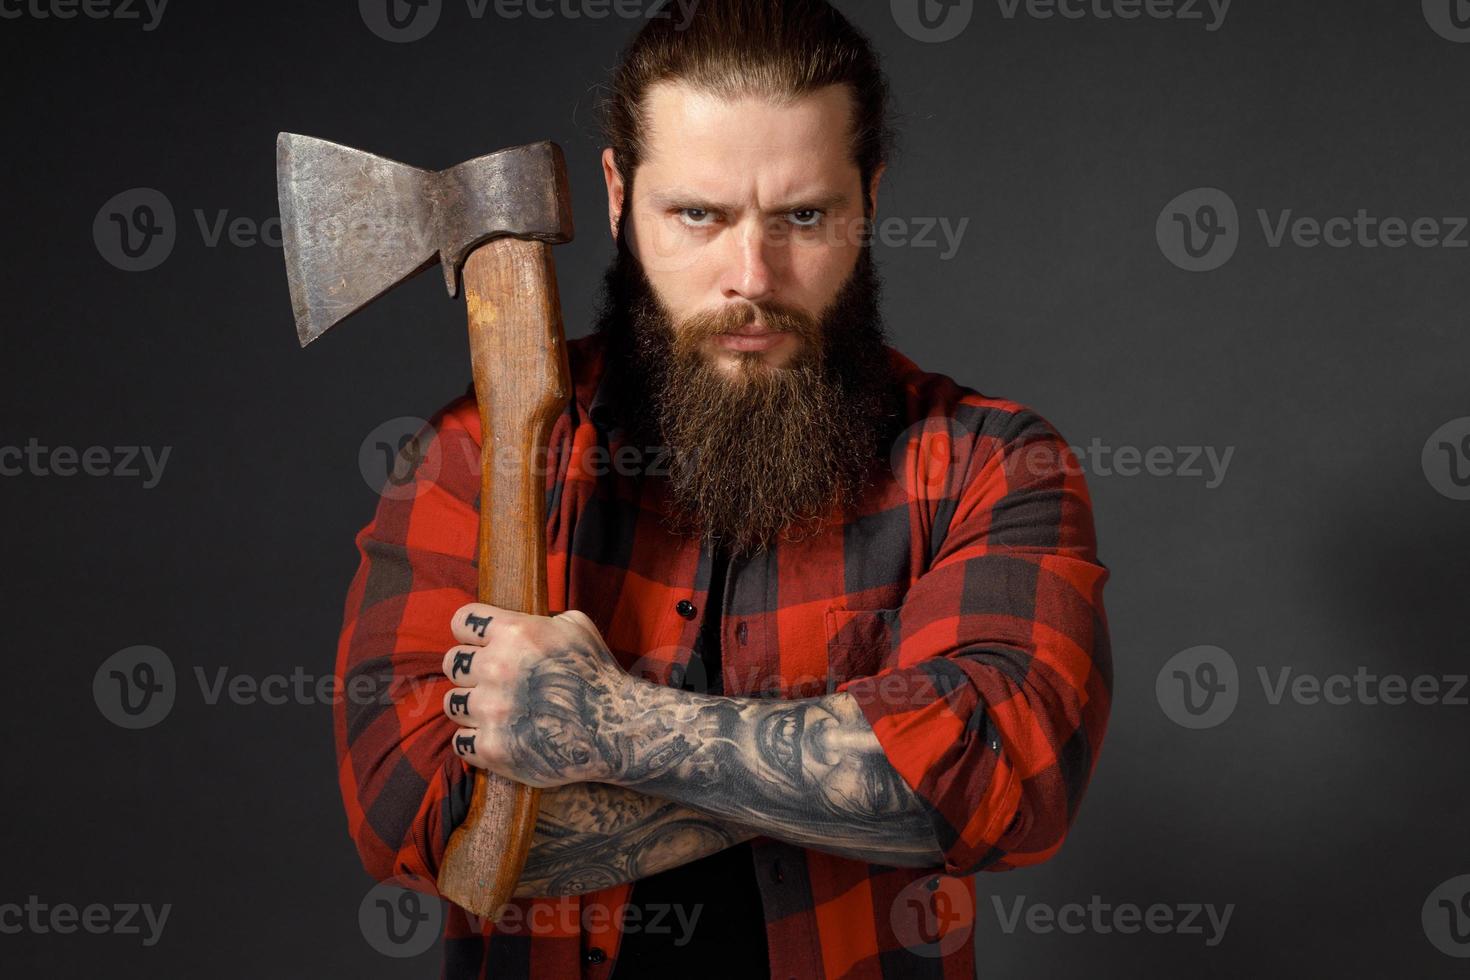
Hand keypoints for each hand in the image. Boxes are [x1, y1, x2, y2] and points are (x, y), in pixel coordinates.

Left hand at [440, 603, 630, 787]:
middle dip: (469, 670)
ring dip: (470, 706)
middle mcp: (498, 668)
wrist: (615, 731)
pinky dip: (475, 740)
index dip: (470, 632)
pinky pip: (460, 741)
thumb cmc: (598, 676)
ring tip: (494, 710)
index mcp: (515, 633)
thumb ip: (540, 619)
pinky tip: (497, 735)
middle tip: (490, 680)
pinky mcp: (493, 748)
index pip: (461, 621)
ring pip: (452, 703)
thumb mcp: (577, 627)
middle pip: (452, 663)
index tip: (480, 643)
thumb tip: (518, 620)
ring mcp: (492, 710)